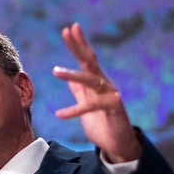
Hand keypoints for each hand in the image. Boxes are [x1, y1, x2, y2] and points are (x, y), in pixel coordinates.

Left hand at [52, 23, 140, 162]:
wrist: (118, 144)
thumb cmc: (103, 123)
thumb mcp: (86, 105)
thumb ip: (80, 92)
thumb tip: (70, 81)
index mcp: (96, 82)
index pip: (86, 59)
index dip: (78, 44)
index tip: (69, 29)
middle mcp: (104, 84)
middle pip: (90, 61)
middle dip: (78, 46)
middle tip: (67, 30)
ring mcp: (110, 94)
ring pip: (90, 80)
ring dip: (72, 76)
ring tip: (55, 71)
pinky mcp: (112, 108)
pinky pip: (91, 106)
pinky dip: (74, 110)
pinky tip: (59, 114)